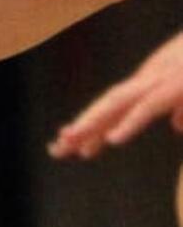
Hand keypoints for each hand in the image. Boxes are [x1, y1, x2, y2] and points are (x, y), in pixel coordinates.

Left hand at [50, 30, 182, 157]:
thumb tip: (177, 124)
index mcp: (156, 78)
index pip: (117, 103)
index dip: (93, 121)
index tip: (69, 142)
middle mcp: (153, 76)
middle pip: (109, 103)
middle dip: (82, 126)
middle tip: (56, 150)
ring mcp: (164, 78)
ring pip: (120, 104)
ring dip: (94, 125)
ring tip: (72, 145)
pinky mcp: (179, 84)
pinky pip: (149, 105)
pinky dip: (130, 122)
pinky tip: (113, 140)